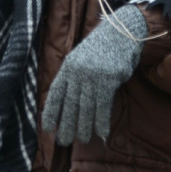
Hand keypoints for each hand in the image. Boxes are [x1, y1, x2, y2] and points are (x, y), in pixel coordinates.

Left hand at [41, 3, 145, 144]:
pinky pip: (103, 105)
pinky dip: (101, 121)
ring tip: (82, 139)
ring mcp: (94, 76)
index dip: (51, 111)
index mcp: (68, 65)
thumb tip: (66, 102)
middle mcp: (78, 71)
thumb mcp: (80, 57)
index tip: (48, 127)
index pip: (55, 92)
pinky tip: (100, 132)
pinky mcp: (109, 79)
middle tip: (64, 140)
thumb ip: (73, 76)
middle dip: (66, 124)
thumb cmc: (101, 47)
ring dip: (84, 126)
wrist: (122, 31)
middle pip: (70, 103)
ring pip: (86, 107)